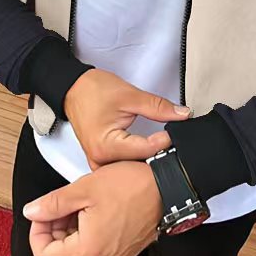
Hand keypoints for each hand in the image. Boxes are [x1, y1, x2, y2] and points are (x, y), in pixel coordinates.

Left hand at [23, 160, 162, 255]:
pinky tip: (92, 211)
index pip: (43, 255)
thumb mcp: (84, 188)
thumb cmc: (134, 186)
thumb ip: (52, 203)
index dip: (37, 231)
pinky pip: (94, 251)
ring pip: (76, 254)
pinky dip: (86, 234)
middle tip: (61, 205)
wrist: (167, 187)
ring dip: (70, 231)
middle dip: (54, 230)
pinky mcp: (122, 254)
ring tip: (79, 205)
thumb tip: (32, 212)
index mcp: (87, 252)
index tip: (42, 212)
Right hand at [64, 68, 181, 169]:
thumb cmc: (92, 91)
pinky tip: (146, 151)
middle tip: (172, 140)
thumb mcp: (130, 95)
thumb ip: (158, 107)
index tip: (176, 131)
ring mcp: (99, 162)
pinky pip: (123, 164)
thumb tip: (181, 114)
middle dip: (157, 153)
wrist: (74, 88)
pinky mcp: (100, 159)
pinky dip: (136, 158)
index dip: (165, 141)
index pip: (146, 150)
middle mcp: (100, 159)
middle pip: (138, 163)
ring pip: (131, 167)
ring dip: (147, 158)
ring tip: (160, 145)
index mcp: (106, 146)